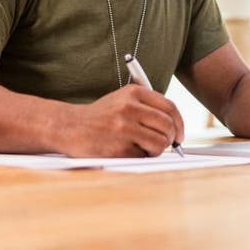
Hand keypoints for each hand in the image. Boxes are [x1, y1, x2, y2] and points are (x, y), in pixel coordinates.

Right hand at [55, 85, 184, 157]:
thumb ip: (148, 107)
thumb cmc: (101, 116)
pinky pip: (143, 156)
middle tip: (165, 144)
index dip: (179, 123)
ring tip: (144, 148)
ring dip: (156, 150)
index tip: (179, 134)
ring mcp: (123, 128)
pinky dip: (141, 157)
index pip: (170, 107)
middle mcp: (129, 107)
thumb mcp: (123, 100)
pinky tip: (128, 151)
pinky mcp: (118, 147)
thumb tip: (176, 126)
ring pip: (160, 143)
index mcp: (134, 93)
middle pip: (168, 126)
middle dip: (171, 139)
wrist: (69, 127)